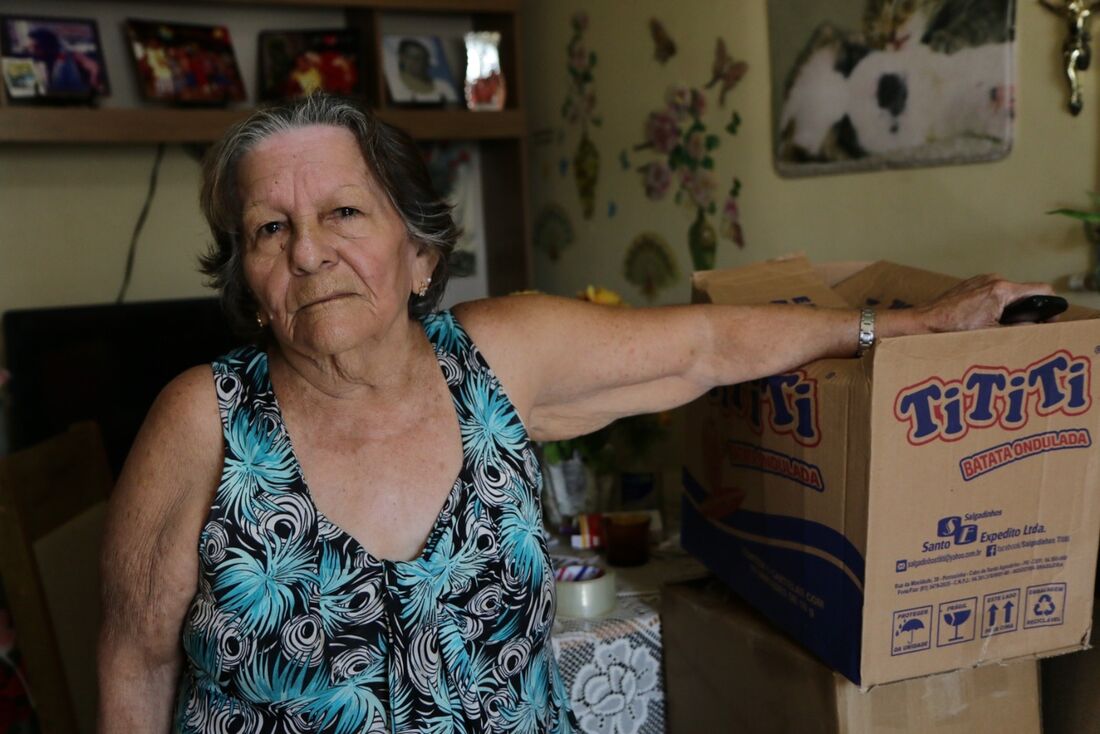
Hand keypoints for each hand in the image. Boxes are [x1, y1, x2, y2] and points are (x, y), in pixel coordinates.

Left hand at [907, 274, 1055, 333]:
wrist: (923, 322)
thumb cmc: (952, 329)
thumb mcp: (992, 333)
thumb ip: (1018, 328)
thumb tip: (1037, 327)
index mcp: (1002, 290)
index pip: (1042, 290)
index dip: (1051, 304)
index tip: (1050, 318)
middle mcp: (994, 279)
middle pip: (1024, 293)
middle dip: (1028, 310)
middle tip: (1025, 328)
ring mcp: (981, 280)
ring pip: (1008, 294)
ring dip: (1009, 308)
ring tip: (1001, 326)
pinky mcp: (971, 284)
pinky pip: (992, 292)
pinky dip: (995, 305)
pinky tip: (985, 320)